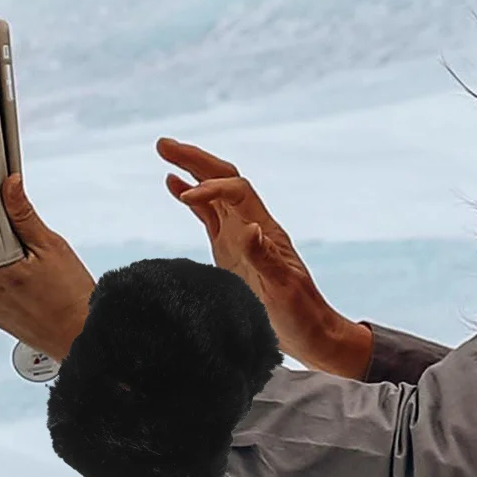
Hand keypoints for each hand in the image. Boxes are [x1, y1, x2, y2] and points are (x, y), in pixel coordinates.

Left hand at [0, 176, 95, 359]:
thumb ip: (24, 214)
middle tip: (36, 259)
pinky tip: (32, 290)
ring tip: (37, 278)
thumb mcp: (50, 246)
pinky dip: (10, 284)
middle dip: (8, 247)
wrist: (80, 335)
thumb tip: (10, 185)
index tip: (21, 233)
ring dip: (9, 266)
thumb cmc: (70, 296)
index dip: (1, 226)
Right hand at [157, 138, 372, 377]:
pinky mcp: (230, 248)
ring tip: (164, 150)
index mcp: (265, 231)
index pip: (236, 192)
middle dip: (196, 159)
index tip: (186, 197)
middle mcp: (252, 225)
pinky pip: (208, 214)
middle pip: (225, 178)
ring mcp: (241, 235)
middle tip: (163, 144)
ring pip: (215, 191)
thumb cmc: (301, 314)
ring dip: (191, 169)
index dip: (211, 188)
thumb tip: (249, 227)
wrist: (312, 333)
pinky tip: (174, 185)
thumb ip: (265, 259)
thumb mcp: (284, 290)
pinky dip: (191, 197)